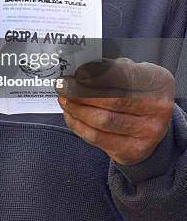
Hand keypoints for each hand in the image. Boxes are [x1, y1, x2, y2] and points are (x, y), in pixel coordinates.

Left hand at [55, 58, 174, 164]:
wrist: (151, 124)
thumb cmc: (135, 92)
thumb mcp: (130, 73)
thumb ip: (109, 69)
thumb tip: (79, 71)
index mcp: (158, 82)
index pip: (125, 76)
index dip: (97, 76)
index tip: (76, 74)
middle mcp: (158, 109)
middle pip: (113, 100)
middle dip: (82, 92)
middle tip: (63, 86)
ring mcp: (148, 133)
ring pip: (103, 120)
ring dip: (77, 109)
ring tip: (64, 99)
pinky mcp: (132, 151)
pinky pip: (98, 138)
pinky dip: (78, 125)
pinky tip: (70, 115)